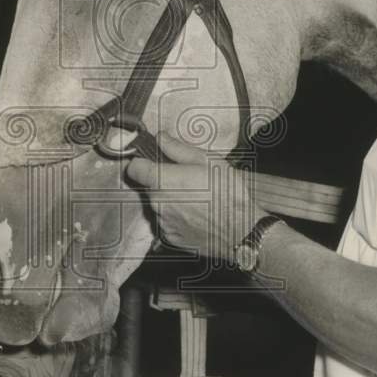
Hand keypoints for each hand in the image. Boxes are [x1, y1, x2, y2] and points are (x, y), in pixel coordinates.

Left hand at [125, 133, 266, 261]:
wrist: (243, 229)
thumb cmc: (228, 193)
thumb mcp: (207, 160)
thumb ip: (177, 148)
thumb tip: (160, 138)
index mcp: (162, 180)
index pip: (133, 168)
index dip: (142, 162)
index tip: (152, 161)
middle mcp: (157, 203)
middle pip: (148, 187)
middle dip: (162, 181)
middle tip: (187, 178)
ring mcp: (163, 223)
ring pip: (158, 205)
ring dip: (170, 200)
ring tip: (197, 197)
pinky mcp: (171, 238)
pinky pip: (167, 222)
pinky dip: (177, 217)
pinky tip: (197, 214)